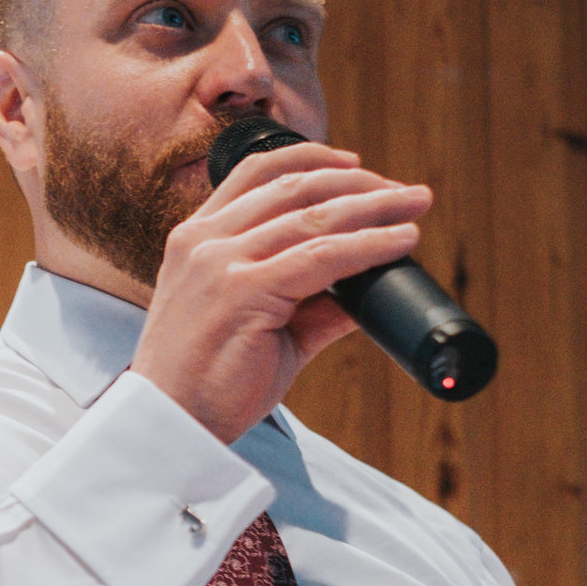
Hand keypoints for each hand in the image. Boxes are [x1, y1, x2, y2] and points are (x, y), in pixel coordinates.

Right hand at [128, 141, 430, 440]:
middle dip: (359, 183)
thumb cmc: (208, 380)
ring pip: (314, 217)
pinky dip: (369, 244)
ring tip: (415, 206)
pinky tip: (401, 241)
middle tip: (406, 193)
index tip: (355, 165)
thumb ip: (306, 304)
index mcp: (195, 238)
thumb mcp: (254, 324)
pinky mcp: (244, 291)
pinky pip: (323, 257)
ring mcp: (221, 263)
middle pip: (293, 187)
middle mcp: (204, 241)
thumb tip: (363, 291)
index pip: (255, 173)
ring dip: (374, 207)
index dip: (311, 160)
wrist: (171, 425)